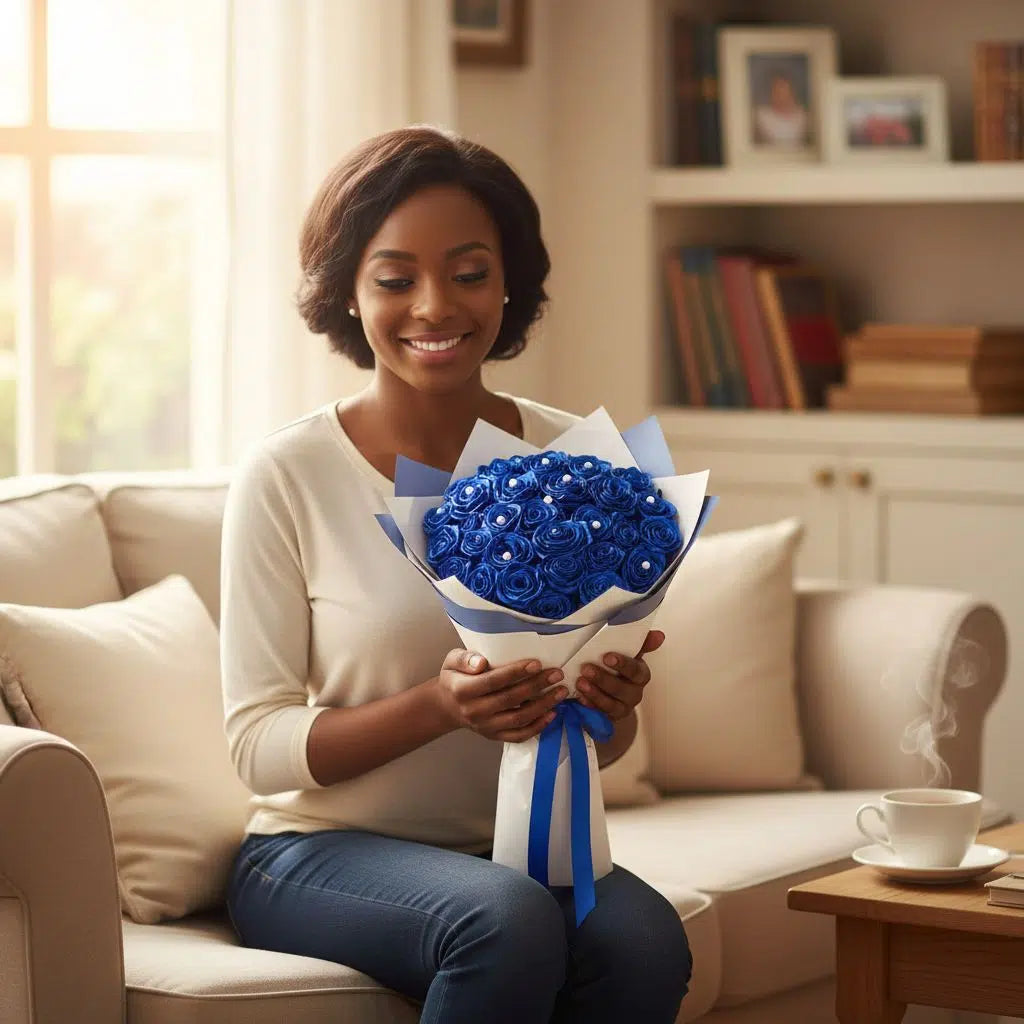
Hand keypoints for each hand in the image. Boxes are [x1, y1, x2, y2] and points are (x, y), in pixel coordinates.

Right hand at [433, 649, 567, 742]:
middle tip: (556, 674)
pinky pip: (519, 735)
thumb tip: (481, 662)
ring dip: (542, 706)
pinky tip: (552, 713)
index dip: (515, 672)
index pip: (493, 681)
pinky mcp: (494, 736)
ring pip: (518, 719)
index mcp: (462, 690)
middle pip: (510, 699)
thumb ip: (465, 658)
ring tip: (560, 692)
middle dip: (536, 686)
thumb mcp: (452, 661)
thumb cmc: (455, 677)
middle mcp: (474, 711)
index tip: (537, 663)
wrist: (448, 705)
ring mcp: (485, 726)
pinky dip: (538, 726)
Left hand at [575, 630, 664, 720]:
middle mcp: (634, 693)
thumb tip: (659, 635)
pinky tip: (579, 697)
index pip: (636, 671)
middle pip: (622, 690)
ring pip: (611, 705)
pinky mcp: (609, 718)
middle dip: (604, 680)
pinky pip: (599, 715)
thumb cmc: (618, 667)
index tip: (607, 657)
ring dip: (595, 694)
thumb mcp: (628, 652)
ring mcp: (622, 707)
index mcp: (640, 675)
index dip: (623, 665)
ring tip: (580, 682)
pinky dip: (589, 706)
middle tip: (586, 669)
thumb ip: (641, 643)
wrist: (609, 688)